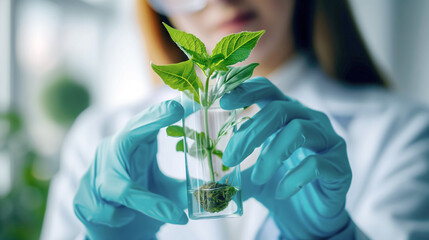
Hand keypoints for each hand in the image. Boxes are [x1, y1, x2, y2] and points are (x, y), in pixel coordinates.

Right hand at [73, 100, 187, 239]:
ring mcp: (94, 174)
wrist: (113, 236)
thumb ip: (183, 189)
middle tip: (175, 109)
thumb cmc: (139, 206)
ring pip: (120, 186)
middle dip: (151, 121)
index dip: (162, 112)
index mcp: (132, 148)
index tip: (184, 101)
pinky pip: (107, 210)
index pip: (146, 125)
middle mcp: (111, 153)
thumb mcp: (164, 194)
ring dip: (148, 202)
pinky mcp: (82, 200)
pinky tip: (125, 218)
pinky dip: (121, 218)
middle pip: (128, 135)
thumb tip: (215, 189)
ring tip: (170, 215)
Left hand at [220, 77, 352, 238]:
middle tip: (230, 157)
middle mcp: (309, 120)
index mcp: (287, 115)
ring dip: (272, 154)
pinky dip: (293, 177)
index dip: (247, 90)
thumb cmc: (281, 186)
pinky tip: (281, 192)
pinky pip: (316, 163)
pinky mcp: (339, 164)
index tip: (223, 101)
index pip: (268, 91)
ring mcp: (328, 140)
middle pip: (280, 109)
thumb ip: (237, 170)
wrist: (312, 217)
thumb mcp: (254, 176)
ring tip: (257, 177)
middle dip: (251, 132)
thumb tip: (210, 175)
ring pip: (299, 130)